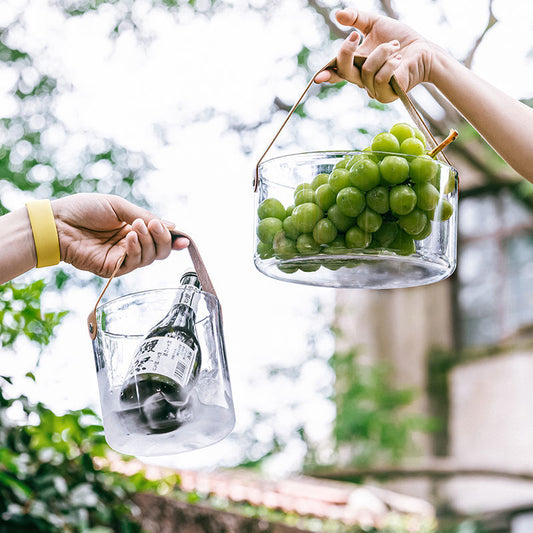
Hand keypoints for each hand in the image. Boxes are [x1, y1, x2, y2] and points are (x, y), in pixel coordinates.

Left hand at [52, 193, 188, 277]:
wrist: (58, 222)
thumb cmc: (85, 209)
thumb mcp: (119, 206)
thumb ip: (145, 216)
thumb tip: (173, 226)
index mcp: (134, 228)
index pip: (160, 237)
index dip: (174, 238)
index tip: (184, 238)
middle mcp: (131, 244)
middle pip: (160, 251)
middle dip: (163, 239)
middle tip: (154, 226)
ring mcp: (122, 257)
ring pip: (150, 258)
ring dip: (148, 242)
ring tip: (136, 227)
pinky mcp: (112, 268)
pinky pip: (134, 264)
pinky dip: (136, 250)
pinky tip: (129, 238)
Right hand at [315, 8, 441, 102]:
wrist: (424, 50)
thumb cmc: (400, 39)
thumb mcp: (376, 24)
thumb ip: (356, 19)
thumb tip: (337, 15)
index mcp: (356, 65)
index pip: (338, 71)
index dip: (327, 74)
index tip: (318, 77)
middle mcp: (361, 80)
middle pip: (345, 71)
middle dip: (346, 52)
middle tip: (354, 36)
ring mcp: (373, 90)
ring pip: (366, 71)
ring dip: (381, 52)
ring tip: (395, 47)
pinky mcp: (386, 94)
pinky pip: (380, 78)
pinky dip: (390, 64)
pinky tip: (398, 60)